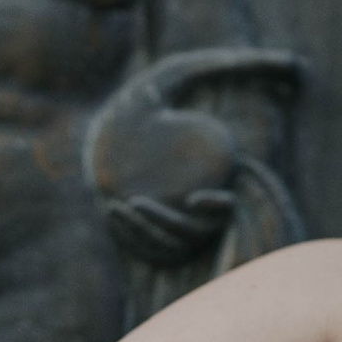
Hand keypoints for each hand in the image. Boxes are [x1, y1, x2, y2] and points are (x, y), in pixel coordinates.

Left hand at [88, 93, 242, 265]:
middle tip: (133, 202)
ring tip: (116, 207)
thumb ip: (151, 103)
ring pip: (168, 245)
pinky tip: (113, 212)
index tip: (192, 199)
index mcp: (216, 189)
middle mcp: (203, 217)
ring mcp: (183, 233)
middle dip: (161, 220)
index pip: (228, 206)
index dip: (216, 206)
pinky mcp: (163, 241)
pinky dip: (132, 236)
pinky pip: (151, 250)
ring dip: (141, 230)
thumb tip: (145, 90)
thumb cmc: (154, 131)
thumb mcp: (157, 117)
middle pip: (190, 231)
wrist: (140, 156)